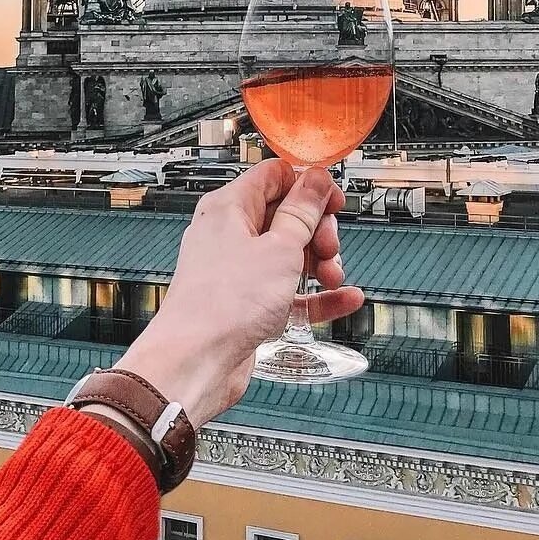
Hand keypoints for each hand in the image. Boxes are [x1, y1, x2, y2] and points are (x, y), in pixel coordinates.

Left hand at [115, 160, 362, 426]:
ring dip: (319, 263)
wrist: (195, 363)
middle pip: (287, 216)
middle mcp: (230, 235)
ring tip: (332, 277)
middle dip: (317, 230)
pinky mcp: (248, 304)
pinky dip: (316, 294)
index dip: (308, 185)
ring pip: (290, 255)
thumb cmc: (222, 305)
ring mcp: (238, 271)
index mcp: (230, 208)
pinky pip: (290, 291)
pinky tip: (343, 298)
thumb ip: (303, 212)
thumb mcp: (279, 249)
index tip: (333, 201)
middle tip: (328, 247)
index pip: (274, 176)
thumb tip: (316, 180)